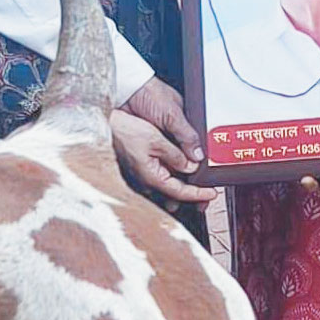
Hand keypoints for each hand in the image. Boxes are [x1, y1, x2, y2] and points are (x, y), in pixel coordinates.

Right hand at [113, 79, 215, 204]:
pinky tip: (183, 172)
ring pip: (168, 187)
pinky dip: (175, 177)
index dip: (199, 194)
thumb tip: (192, 166)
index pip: (180, 192)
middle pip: (175, 194)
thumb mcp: (156, 140)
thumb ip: (176, 155)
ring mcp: (143, 176)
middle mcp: (146, 181)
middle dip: (193, 195)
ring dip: (184, 187)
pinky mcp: (141, 168)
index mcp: (151, 177)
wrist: (107, 123)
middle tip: (208, 194)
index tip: (212, 193)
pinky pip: (161, 178)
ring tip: (200, 186)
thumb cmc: (125, 130)